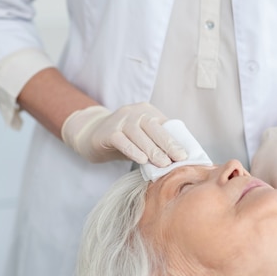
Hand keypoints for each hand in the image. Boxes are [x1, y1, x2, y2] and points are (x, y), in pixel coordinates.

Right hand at [61, 102, 187, 165]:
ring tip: (163, 163)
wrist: (91, 134)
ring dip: (152, 150)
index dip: (175, 140)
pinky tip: (141, 160)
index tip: (185, 155)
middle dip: (167, 144)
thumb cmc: (123, 140)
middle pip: (153, 127)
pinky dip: (132, 150)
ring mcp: (120, 120)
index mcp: (147, 111)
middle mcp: (134, 112)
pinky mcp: (108, 131)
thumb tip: (178, 160)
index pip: (164, 126)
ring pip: (139, 134)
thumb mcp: (142, 138)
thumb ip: (156, 144)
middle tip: (178, 159)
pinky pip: (122, 140)